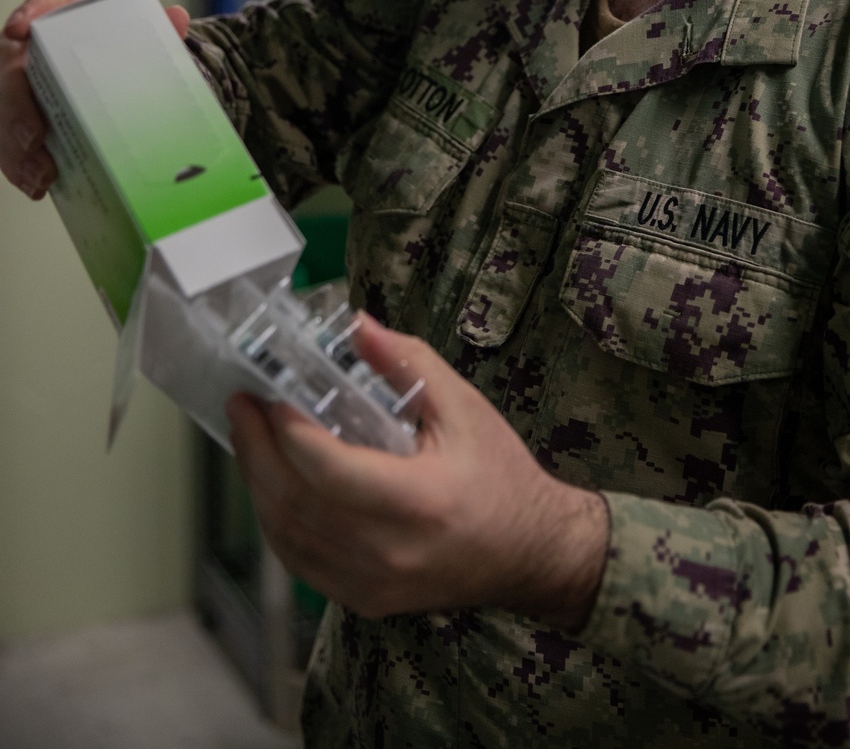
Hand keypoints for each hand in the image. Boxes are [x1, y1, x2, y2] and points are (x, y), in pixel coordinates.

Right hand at [1, 0, 189, 198]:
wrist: (110, 62)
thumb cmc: (113, 44)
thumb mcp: (134, 35)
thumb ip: (155, 26)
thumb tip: (177, 18)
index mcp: (60, 17)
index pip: (40, 6)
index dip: (26, 14)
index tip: (20, 30)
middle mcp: (30, 50)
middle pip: (9, 72)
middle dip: (16, 108)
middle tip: (34, 138)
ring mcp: (20, 87)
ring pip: (5, 114)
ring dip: (17, 149)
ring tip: (42, 175)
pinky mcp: (21, 119)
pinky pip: (11, 143)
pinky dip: (22, 167)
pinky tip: (38, 185)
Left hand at [227, 313, 608, 628]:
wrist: (532, 553)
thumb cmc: (501, 475)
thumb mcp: (464, 408)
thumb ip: (407, 364)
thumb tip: (356, 326)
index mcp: (421, 502)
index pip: (331, 472)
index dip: (290, 433)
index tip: (269, 395)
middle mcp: (390, 553)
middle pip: (297, 506)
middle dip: (257, 451)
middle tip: (241, 406)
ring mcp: (372, 585)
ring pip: (290, 538)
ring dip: (259, 485)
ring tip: (249, 437)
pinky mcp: (364, 600)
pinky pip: (301, 563)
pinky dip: (277, 521)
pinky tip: (271, 485)